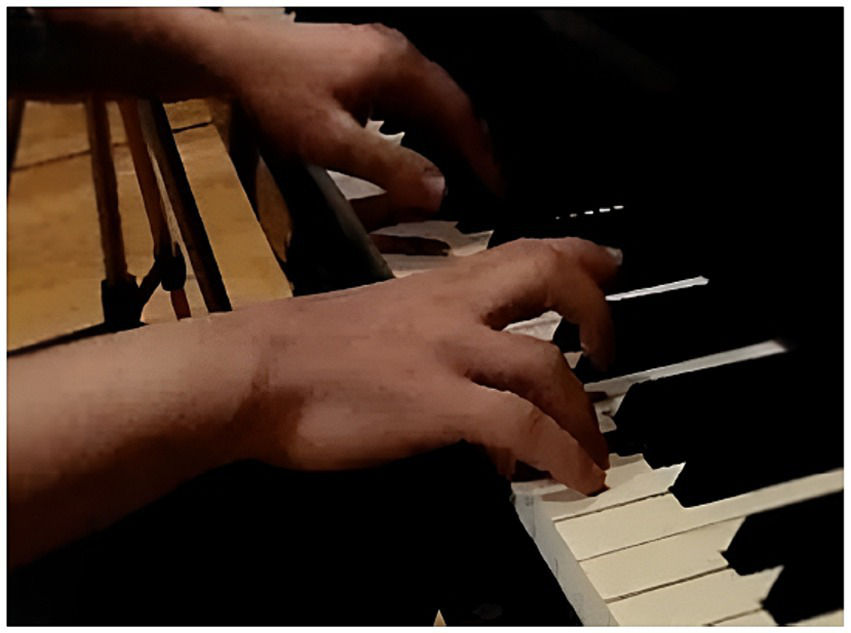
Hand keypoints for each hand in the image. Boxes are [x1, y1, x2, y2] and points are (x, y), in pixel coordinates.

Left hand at [219, 19, 500, 226]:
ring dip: (444, 139)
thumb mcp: (331, 140)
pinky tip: (413, 153)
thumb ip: (387, 167)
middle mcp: (393, 56)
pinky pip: (404, 101)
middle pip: (450, 104)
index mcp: (397, 67)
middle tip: (486, 185)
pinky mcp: (358, 68)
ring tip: (457, 176)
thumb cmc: (270, 90)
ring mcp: (376, 58)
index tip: (498, 186)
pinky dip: (418, 130)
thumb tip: (436, 190)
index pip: (459, 114)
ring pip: (427, 103)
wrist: (225, 61)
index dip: (482, 155)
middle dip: (470, 147)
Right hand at [231, 238, 618, 493]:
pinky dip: (560, 453)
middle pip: (550, 277)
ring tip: (593, 446)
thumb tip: (456, 372)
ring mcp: (446, 353)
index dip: (574, 253)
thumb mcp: (371, 321)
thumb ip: (423, 335)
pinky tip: (576, 478)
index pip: (520, 250)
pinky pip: (522, 426)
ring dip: (583, 409)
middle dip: (597, 309)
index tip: (604, 262)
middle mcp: (450, 308)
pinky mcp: (437, 402)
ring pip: (546, 362)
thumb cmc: (296, 350)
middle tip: (607, 347)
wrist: (249, 372)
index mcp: (434, 288)